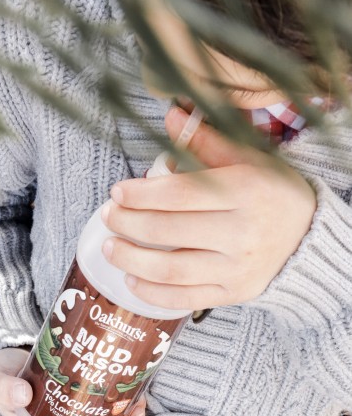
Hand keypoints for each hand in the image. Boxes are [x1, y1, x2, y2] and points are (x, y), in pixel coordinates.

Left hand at [101, 105, 316, 310]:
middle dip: (130, 224)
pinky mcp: (233, 294)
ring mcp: (237, 268)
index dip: (143, 194)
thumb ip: (207, 143)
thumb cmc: (272, 193)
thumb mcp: (249, 160)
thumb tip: (171, 117)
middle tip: (108, 216)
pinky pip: (185, 298)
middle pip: (170, 231)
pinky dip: (153, 293)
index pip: (182, 194)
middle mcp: (242, 232)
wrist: (308, 237)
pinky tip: (132, 280)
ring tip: (111, 248)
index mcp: (246, 191)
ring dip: (132, 260)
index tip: (117, 192)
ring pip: (172, 269)